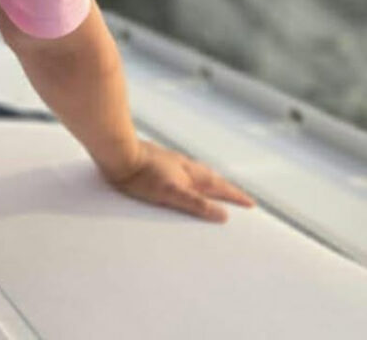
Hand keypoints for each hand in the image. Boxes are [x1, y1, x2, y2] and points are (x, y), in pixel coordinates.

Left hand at [100, 139, 256, 222]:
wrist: (116, 152)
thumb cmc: (140, 174)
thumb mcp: (170, 192)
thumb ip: (196, 203)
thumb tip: (223, 214)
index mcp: (189, 174)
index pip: (218, 187)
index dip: (234, 196)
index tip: (251, 204)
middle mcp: (181, 165)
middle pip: (209, 177)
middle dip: (224, 188)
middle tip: (237, 195)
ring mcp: (168, 161)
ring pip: (194, 171)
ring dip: (206, 180)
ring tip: (212, 185)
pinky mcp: (153, 159)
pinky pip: (177, 168)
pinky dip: (186, 174)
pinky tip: (178, 175)